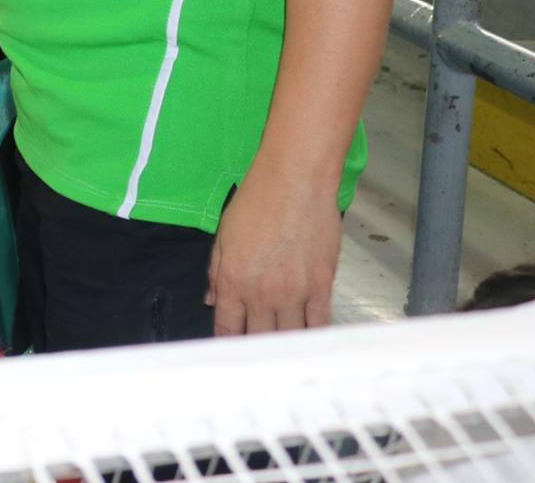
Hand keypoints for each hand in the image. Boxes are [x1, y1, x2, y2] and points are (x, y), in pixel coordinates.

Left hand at [207, 161, 341, 334]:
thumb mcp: (224, 235)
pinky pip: (319, 324)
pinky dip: (313, 336)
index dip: (228, 341)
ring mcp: (294, 294)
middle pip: (258, 337)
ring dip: (284, 346)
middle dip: (255, 347)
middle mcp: (262, 294)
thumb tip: (211, 300)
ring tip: (282, 351)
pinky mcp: (322, 287)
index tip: (230, 347)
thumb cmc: (256, 202)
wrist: (294, 182)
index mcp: (233, 281)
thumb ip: (216, 272)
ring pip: (289, 337)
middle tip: (257, 352)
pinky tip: (310, 342)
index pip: (228, 327)